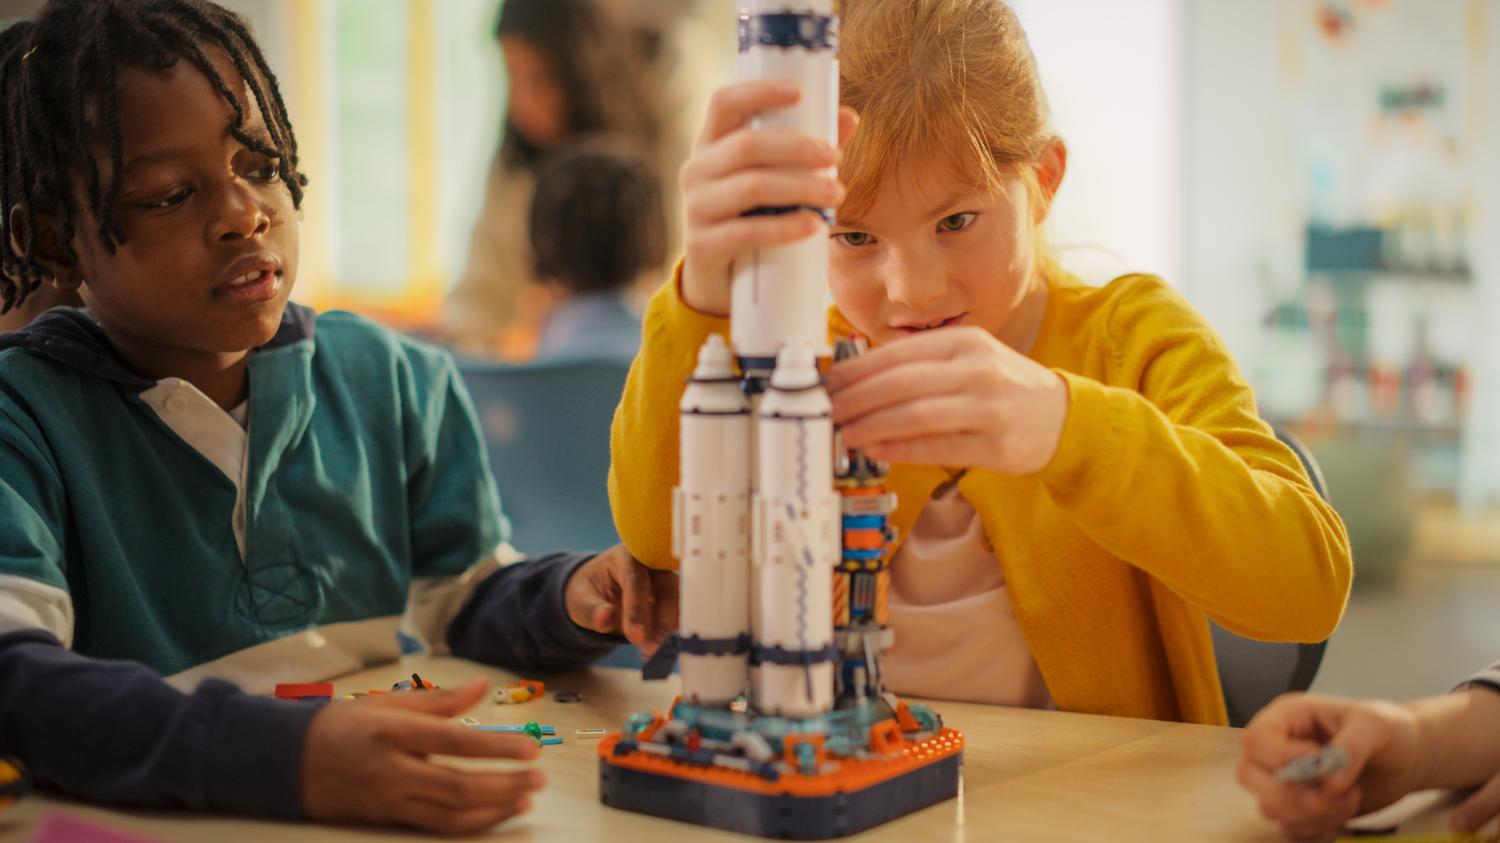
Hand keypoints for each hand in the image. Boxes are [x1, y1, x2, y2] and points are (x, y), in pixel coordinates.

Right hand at [301, 677, 542, 833]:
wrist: (285, 762)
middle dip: (505, 783)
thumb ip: (437, 700)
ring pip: (450, 814)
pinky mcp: (385, 820)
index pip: (453, 741)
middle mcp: (390, 768)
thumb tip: (481, 686)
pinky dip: (470, 823)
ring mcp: (387, 799)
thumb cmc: (341, 724)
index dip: (495, 747)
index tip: (532, 748)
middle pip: (457, 784)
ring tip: (527, 798)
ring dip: (494, 808)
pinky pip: (435, 827)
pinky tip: (496, 813)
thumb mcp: (385, 702)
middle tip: (540, 778)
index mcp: (391, 730)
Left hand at [564, 544, 678, 656]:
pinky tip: (661, 652)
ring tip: (653, 655)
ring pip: (680, 604)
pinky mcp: (675, 597)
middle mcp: (653, 564)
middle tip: (649, 651)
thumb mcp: (580, 599)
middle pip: (666, 589)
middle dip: (660, 623)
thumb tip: (605, 619)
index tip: (634, 636)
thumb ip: (592, 609)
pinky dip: (673, 635)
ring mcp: (668, 579)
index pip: (636, 578)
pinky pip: (681, 615)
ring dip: (670, 631)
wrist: (599, 591)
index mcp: (627, 555)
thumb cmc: (589, 590)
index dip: (637, 607)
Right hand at [679, 79, 858, 315]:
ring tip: (836, 195)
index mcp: (712, 143)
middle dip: (796, 148)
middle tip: (835, 157)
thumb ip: (808, 149)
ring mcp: (696, 207)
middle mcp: (696, 169)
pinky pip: (746, 232)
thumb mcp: (776, 178)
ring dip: (800, 188)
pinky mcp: (702, 245)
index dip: (759, 92)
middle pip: (746, 146)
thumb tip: (849, 117)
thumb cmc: (753, 215)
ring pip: (751, 187)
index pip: (724, 102)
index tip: (800, 92)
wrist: (721, 278)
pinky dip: (784, 227)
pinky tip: (813, 226)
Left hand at [826, 327, 1068, 474]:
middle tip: (829, 413)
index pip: (897, 353)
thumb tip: (856, 383)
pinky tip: (878, 451)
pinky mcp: (997, 446)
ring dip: (873, 426)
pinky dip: (902, 450)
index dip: (856, 370)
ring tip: (846, 435)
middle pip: (902, 382)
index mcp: (965, 342)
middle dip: (857, 399)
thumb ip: (919, 367)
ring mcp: (989, 408)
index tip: (828, 385)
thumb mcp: (967, 361)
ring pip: (917, 414)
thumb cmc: (1003, 389)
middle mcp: (978, 369)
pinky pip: (938, 448)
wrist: (1063, 417)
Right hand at [1237, 692, 1419, 840]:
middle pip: (1249, 775)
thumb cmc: (1387, 730)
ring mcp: (1287, 780)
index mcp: (1287, 718)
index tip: (1320, 760)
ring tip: (1350, 798)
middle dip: (1289, 794)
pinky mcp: (1300, 807)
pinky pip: (1291, 828)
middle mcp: (1278, 748)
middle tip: (1326, 797)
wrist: (1405, 758)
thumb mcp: (1374, 725)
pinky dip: (1317, 829)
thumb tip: (1329, 783)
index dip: (1281, 757)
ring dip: (1311, 813)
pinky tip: (1345, 813)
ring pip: (1270, 806)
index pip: (1256, 739)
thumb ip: (1351, 748)